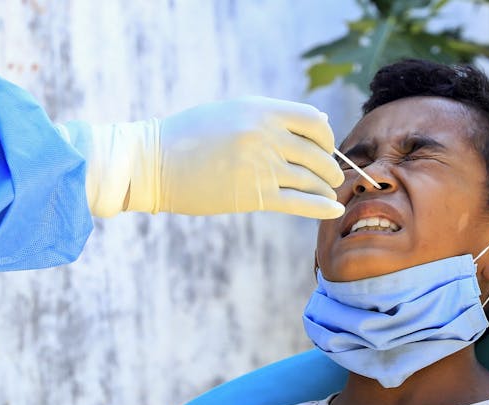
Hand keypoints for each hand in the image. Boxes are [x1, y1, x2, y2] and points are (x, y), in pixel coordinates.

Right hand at [154, 96, 344, 218]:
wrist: (153, 163)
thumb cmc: (190, 137)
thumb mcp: (231, 112)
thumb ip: (272, 117)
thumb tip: (320, 124)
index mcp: (260, 110)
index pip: (314, 122)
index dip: (326, 137)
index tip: (325, 148)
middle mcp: (265, 135)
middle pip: (317, 153)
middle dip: (329, 167)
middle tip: (332, 176)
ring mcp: (261, 166)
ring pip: (311, 179)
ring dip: (325, 188)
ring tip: (330, 192)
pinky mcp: (254, 195)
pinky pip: (300, 202)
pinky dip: (321, 207)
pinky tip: (334, 209)